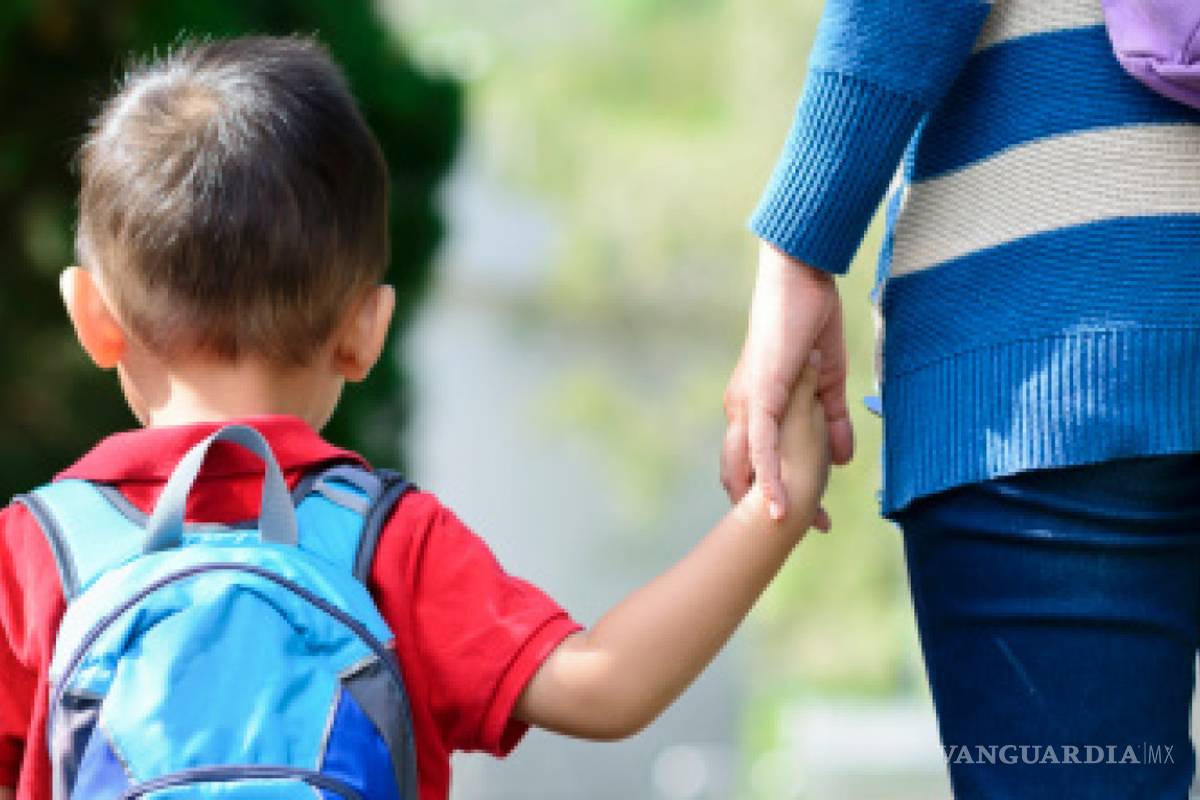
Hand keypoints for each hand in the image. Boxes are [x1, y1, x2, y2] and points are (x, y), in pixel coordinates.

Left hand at [722, 241, 852, 523]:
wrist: (799, 279)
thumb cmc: (807, 322)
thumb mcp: (827, 382)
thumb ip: (833, 421)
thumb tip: (845, 459)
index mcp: (755, 408)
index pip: (759, 463)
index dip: (777, 493)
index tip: (806, 521)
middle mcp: (743, 411)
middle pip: (745, 474)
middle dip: (770, 508)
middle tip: (804, 534)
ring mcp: (748, 405)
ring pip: (750, 467)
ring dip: (769, 503)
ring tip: (789, 534)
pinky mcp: (761, 395)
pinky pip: (761, 446)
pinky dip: (770, 477)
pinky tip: (779, 507)